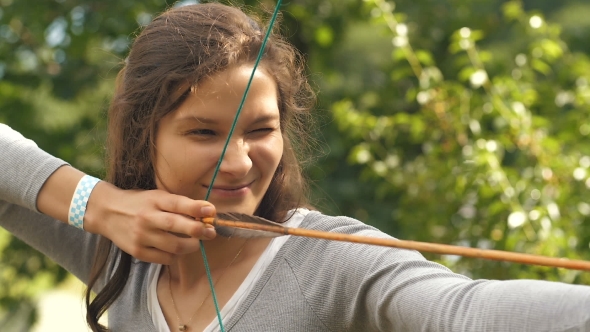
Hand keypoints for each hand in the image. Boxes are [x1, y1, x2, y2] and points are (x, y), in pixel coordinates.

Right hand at [84, 181, 215, 264]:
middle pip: (176, 225)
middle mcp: (147, 217)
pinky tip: (177, 250)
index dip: (196, 207)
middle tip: (210, 233)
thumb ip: (178, 204)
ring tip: (195, 243)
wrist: (106, 212)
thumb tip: (206, 212)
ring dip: (190, 246)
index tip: (211, 211)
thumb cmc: (139, 203)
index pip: (177, 203)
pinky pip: (164, 258)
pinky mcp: (137, 251)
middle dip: (198, 230)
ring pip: (173, 246)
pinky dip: (175, 256)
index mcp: (154, 200)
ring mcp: (141, 236)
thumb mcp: (157, 197)